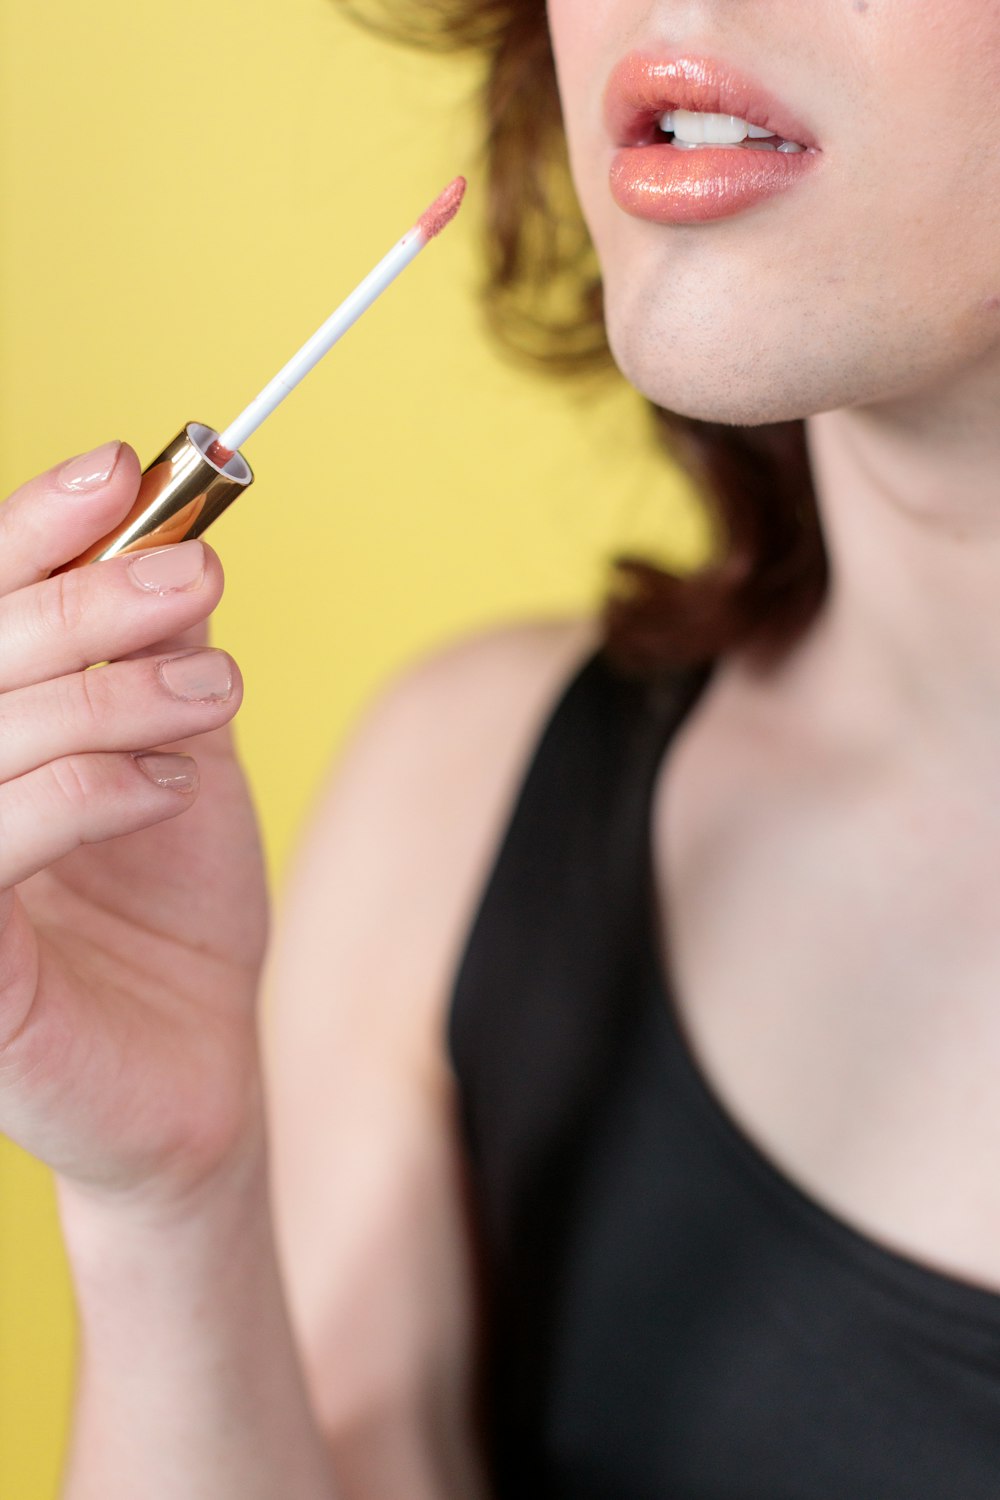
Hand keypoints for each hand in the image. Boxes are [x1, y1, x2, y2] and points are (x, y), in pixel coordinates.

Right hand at [0, 442, 269, 1213]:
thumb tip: (166, 545)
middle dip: (86, 600)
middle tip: (194, 577)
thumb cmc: (172, 914)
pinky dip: (92, 788)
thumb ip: (157, 666)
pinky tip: (172, 783)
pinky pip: (1, 832)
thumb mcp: (178, 760)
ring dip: (114, 694)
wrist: (194, 1068)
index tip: (120, 468)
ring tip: (213, 692)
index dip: (33, 530)